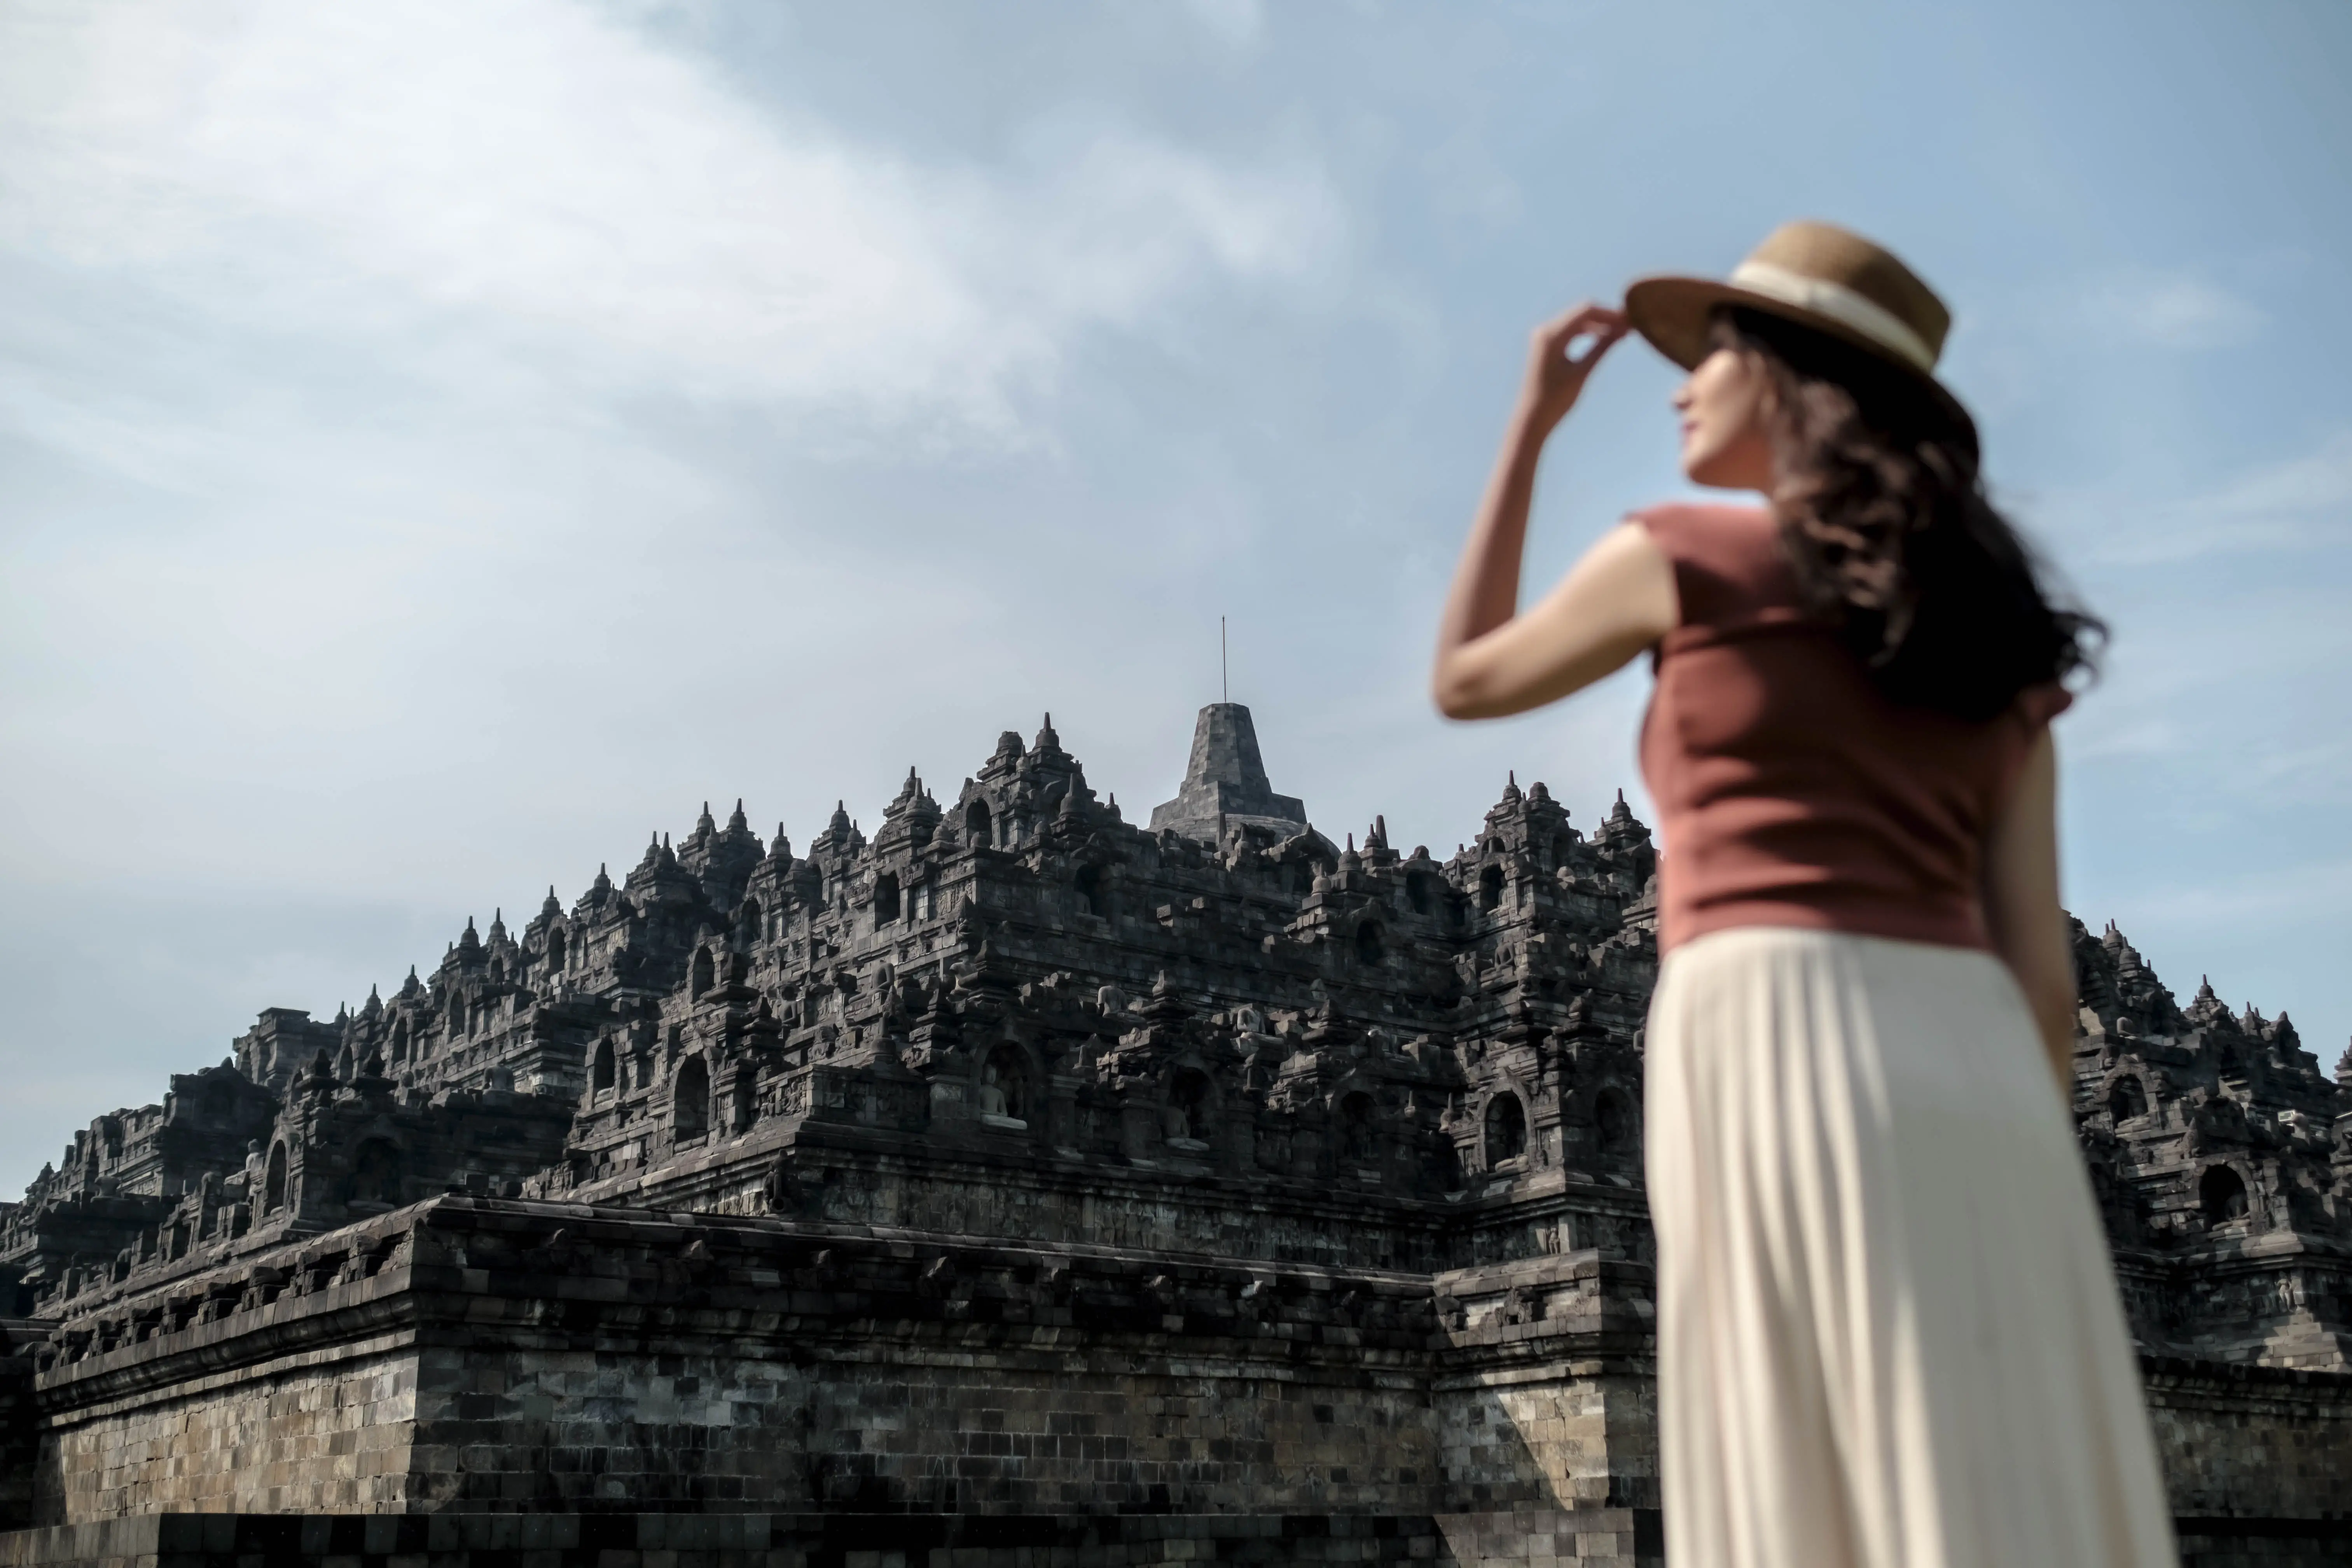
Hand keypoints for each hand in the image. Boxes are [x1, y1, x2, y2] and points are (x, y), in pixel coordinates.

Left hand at [1516, 302, 1628, 439]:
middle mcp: (1545, 330)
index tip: (1629, 321)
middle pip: (1581, 313)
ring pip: (1577, 320)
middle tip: (1628, 325)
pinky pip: (1570, 331)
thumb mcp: (1582, 372)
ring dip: (1598, 324)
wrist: (1532, 418)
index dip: (1610, 314)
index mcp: (1551, 335)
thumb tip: (1622, 330)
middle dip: (1606, 317)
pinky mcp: (1546, 345)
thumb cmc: (1556, 399)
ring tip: (1620, 332)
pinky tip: (1604, 337)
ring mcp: (1544, 337)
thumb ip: (1602, 348)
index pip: (1586, 311)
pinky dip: (1587, 332)